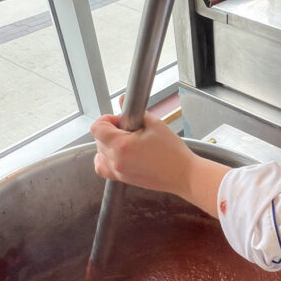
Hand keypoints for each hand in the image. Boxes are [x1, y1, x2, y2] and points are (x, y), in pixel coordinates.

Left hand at [91, 111, 229, 217]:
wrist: (183, 174)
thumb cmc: (173, 153)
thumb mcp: (155, 125)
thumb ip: (135, 112)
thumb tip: (124, 101)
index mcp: (122, 145)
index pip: (97, 128)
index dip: (107, 119)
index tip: (120, 120)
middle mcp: (116, 160)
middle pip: (98, 139)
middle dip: (110, 130)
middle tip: (129, 129)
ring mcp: (118, 171)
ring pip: (99, 153)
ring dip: (107, 144)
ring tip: (125, 142)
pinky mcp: (122, 179)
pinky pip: (103, 168)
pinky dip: (105, 159)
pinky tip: (118, 154)